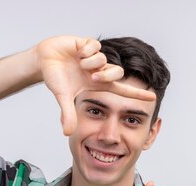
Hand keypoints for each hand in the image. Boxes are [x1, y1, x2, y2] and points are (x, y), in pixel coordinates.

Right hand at [36, 36, 155, 135]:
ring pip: (103, 59)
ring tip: (78, 63)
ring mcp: (95, 57)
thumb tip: (67, 133)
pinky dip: (85, 51)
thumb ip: (67, 114)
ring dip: (89, 63)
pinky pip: (95, 46)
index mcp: (96, 84)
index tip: (152, 98)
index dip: (136, 94)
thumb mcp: (62, 96)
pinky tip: (76, 52)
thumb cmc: (55, 78)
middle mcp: (98, 70)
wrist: (43, 60)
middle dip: (106, 75)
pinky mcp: (89, 43)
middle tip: (91, 76)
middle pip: (116, 72)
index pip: (120, 90)